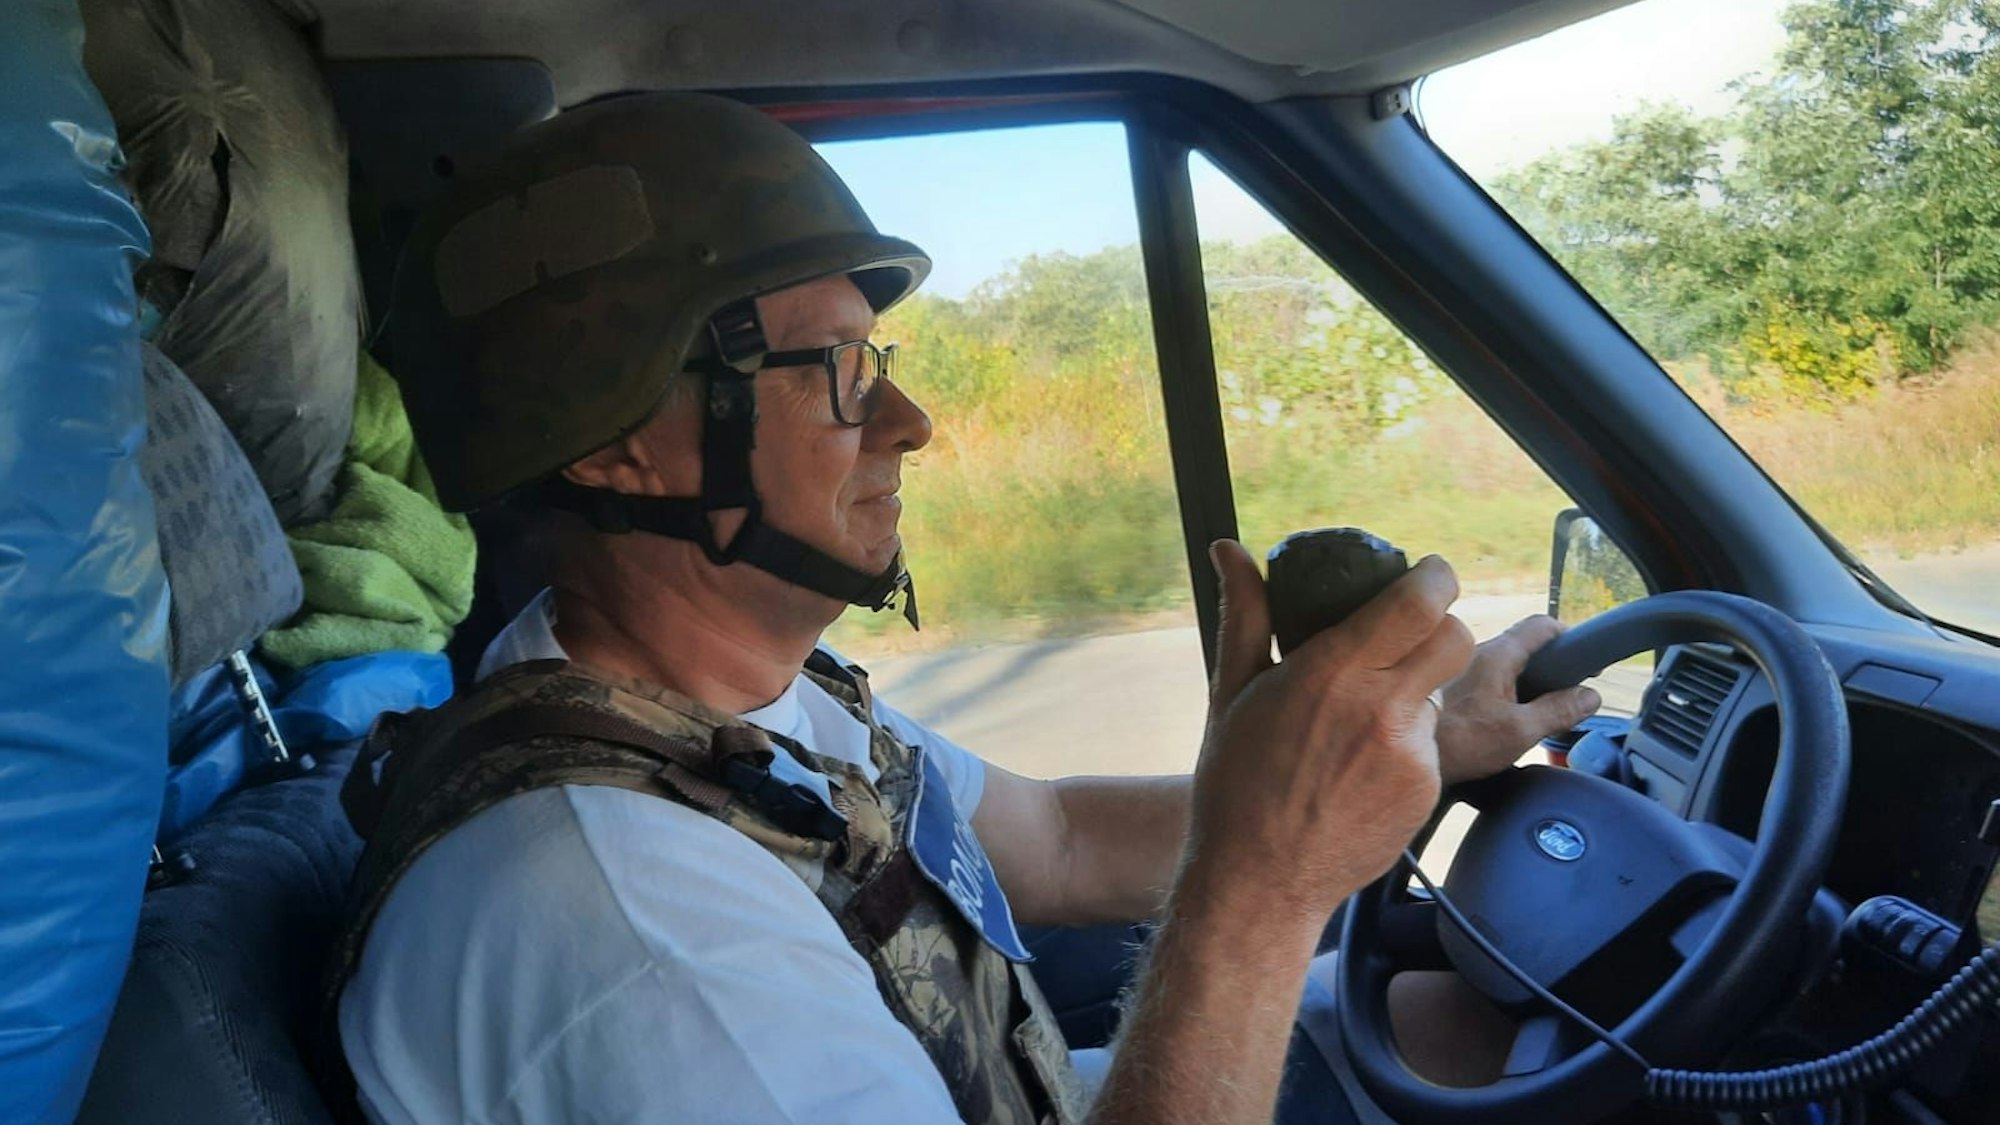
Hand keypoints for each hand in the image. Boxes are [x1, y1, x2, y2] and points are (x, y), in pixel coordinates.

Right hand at [1181, 541, 1476, 920]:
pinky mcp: (1425, 790)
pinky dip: (1404, 746)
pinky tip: (1361, 771)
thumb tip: (1230, 550)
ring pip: (1440, 694)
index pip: (1419, 601)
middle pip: (1455, 637)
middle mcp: (1381, 706)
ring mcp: (1410, 753)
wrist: (1258, 880)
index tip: (1428, 575)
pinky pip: (1429, 746)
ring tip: (1359, 726)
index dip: (1436, 578)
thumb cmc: (1234, 783)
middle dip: (1440, 627)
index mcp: (1332, 671)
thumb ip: (1246, 615)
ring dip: (1415, 693)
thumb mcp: (1232, 691)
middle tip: (1410, 636)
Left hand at [1435, 615, 1601, 784]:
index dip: (1568, 636)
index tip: (1582, 657)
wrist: (1397, 757)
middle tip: (1563, 691)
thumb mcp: (1519, 731)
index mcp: (1497, 654)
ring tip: (1535, 710)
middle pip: (1523, 644)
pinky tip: (1503, 719)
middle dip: (1548, 664)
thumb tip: (1590, 695)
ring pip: (1502, 663)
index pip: (1541, 626)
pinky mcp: (1447, 688)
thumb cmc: (1456, 742)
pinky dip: (1501, 691)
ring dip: (1523, 680)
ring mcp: (1459, 669)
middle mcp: (1475, 652)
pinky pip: (1484, 679)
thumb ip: (1557, 711)